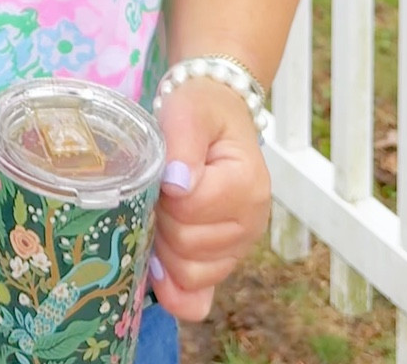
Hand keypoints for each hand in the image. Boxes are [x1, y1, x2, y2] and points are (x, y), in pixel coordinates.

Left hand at [148, 76, 270, 320]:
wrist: (216, 111)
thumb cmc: (201, 109)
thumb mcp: (188, 109)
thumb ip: (183, 143)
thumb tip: (177, 185)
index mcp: (247, 185)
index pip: (189, 211)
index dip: (162, 195)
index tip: (157, 172)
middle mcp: (251, 222)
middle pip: (188, 248)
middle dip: (160, 221)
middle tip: (155, 191)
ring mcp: (240, 246)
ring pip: (190, 274)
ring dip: (164, 249)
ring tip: (159, 213)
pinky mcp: (225, 260)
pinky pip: (200, 296)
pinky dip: (177, 292)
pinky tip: (158, 278)